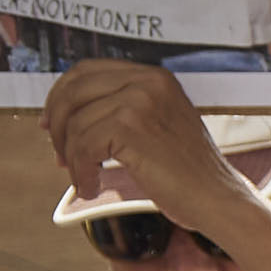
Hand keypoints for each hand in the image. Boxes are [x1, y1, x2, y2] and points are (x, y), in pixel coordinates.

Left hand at [42, 61, 260, 236]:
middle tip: (60, 157)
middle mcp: (148, 81)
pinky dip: (81, 172)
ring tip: (85, 180)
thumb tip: (65, 114)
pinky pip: (83, 146)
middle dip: (59, 127)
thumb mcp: (158, 126)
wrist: (219, 199)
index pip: (86, 71)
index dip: (60, 96)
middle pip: (73, 91)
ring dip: (71, 158)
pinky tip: (92, 189)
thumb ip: (123, 110)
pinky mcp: (131, 127)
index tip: (51, 124)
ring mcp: (140, 101)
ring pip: (75, 123)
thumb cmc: (189, 173)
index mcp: (154, 76)